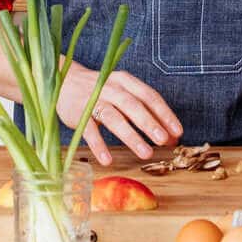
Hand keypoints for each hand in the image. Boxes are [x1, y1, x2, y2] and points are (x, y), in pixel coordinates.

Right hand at [57, 64, 181, 164]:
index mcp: (125, 81)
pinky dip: (99, 146)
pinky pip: (89, 131)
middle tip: (164, 140)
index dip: (164, 113)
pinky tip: (107, 160)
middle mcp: (111, 88)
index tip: (177, 131)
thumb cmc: (101, 92)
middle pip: (133, 105)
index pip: (149, 95)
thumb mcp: (123, 95)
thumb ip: (145, 112)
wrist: (64, 82)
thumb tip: (171, 137)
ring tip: (146, 153)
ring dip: (131, 136)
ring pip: (114, 117)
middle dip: (150, 123)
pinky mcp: (78, 114)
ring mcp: (94, 100)